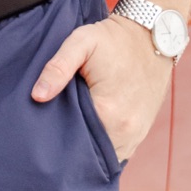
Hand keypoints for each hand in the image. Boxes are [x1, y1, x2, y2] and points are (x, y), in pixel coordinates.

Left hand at [30, 14, 172, 161]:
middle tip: (53, 134)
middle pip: (90, 152)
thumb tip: (38, 95)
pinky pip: (119, 151)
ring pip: (105, 154)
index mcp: (108, 112)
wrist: (152, 36)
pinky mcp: (142, 132)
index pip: (74, 143)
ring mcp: (137, 134)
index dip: (56, 138)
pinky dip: (104, 145)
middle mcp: (126, 130)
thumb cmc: (113, 39)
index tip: (44, 132)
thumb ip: (58, 68)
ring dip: (90, 148)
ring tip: (71, 133)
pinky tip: (90, 132)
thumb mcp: (81, 42)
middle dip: (72, 147)